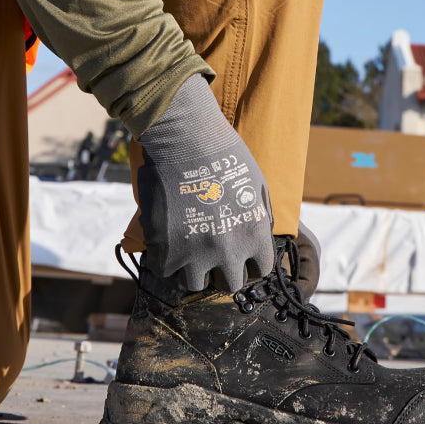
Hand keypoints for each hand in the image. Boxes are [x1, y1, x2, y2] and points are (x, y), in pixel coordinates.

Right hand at [136, 76, 275, 294]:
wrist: (185, 139)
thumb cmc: (223, 154)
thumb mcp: (256, 184)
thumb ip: (260, 215)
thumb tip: (262, 234)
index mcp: (254, 235)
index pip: (261, 270)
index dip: (250, 263)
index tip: (240, 257)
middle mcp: (228, 251)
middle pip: (229, 284)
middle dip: (221, 271)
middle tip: (210, 254)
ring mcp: (194, 253)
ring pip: (194, 283)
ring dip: (190, 268)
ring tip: (186, 249)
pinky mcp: (165, 249)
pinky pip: (163, 269)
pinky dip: (163, 258)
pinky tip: (164, 241)